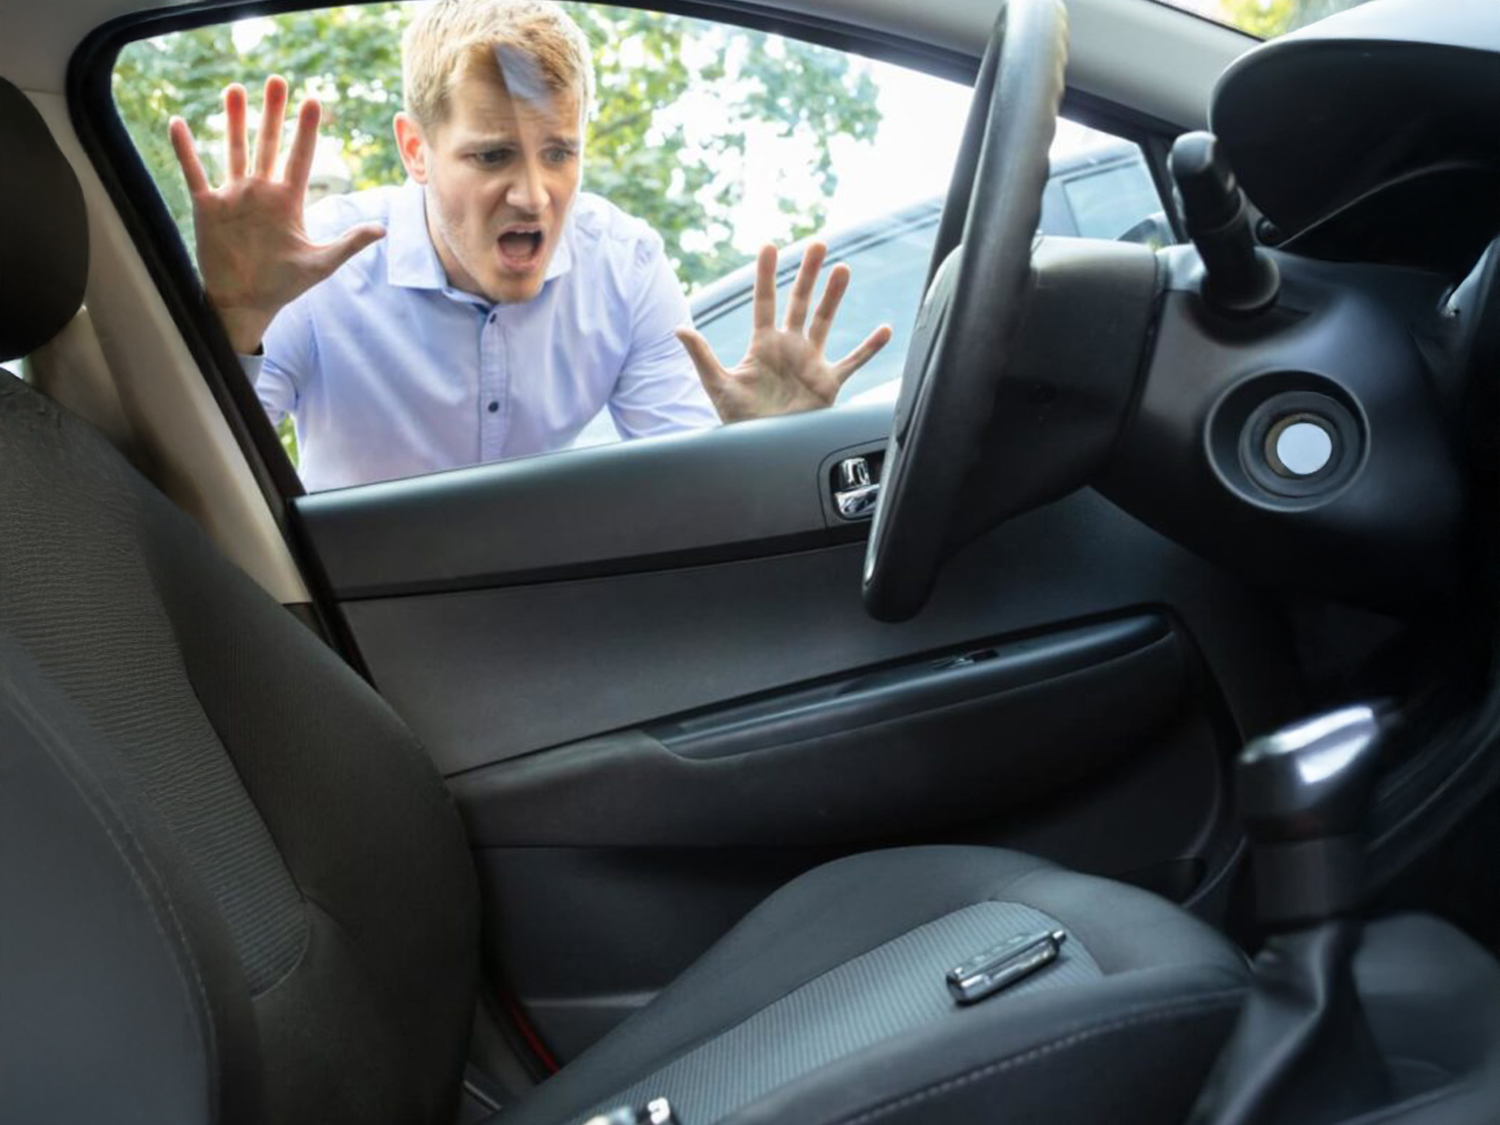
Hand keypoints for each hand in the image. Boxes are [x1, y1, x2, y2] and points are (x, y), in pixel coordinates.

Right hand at [168, 76, 384, 353]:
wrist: (247, 304)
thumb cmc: (284, 285)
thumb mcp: (320, 264)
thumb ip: (348, 243)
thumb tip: (383, 230)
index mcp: (288, 202)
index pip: (300, 158)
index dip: (306, 131)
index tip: (313, 101)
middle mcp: (261, 192)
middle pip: (268, 145)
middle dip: (273, 114)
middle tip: (277, 81)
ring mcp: (234, 196)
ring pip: (233, 150)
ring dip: (233, 121)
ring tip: (235, 89)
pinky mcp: (208, 207)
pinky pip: (194, 172)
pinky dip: (186, 150)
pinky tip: (179, 123)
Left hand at [676, 242, 892, 422]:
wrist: (763, 451)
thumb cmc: (739, 421)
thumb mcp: (718, 386)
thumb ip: (702, 356)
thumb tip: (679, 328)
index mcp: (762, 345)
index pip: (765, 302)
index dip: (766, 274)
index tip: (769, 246)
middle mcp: (788, 347)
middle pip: (799, 302)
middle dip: (807, 273)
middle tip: (817, 243)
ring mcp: (810, 363)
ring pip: (825, 322)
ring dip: (834, 296)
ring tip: (843, 269)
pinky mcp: (828, 383)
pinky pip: (852, 362)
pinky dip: (869, 348)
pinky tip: (884, 331)